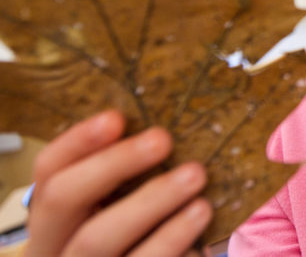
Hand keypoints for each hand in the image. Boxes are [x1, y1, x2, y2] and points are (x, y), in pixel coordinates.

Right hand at [24, 110, 211, 256]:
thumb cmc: (139, 241)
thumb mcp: (121, 212)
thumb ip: (127, 181)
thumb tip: (159, 131)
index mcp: (52, 220)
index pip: (48, 171)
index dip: (77, 141)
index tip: (116, 117)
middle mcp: (54, 249)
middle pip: (63, 199)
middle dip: (113, 163)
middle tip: (163, 139)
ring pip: (97, 239)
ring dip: (151, 202)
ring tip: (195, 176)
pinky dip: (172, 243)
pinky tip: (200, 224)